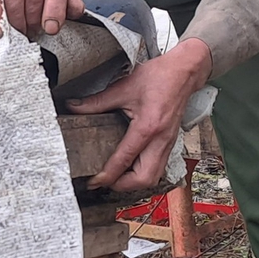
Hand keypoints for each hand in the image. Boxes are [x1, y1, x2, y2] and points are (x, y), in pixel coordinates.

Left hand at [69, 39, 212, 191]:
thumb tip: (74, 107)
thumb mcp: (123, 88)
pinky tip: (131, 168)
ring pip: (154, 177)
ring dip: (134, 182)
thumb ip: (96, 102)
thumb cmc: (159, 77)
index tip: (94, 181)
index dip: (107, 174)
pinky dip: (143, 173)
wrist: (184, 72)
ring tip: (116, 177)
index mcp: (147, 127)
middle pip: (145, 178)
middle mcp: (160, 140)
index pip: (125, 159)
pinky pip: (158, 167)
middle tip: (105, 181)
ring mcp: (168, 143)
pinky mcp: (170, 143)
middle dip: (123, 185)